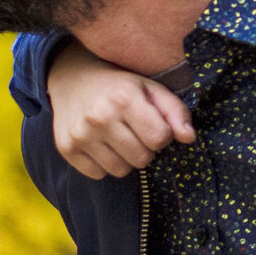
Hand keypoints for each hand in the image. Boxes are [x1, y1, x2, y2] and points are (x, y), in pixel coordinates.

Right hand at [47, 41, 194, 178]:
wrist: (73, 80)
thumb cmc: (120, 86)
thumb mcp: (151, 88)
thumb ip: (175, 111)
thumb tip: (189, 138)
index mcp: (124, 98)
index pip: (160, 138)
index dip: (162, 135)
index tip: (154, 125)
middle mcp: (99, 117)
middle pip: (142, 159)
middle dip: (145, 149)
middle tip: (136, 132)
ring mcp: (80, 135)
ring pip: (121, 170)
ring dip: (126, 159)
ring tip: (119, 138)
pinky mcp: (66, 149)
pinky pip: (99, 175)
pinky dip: (104, 164)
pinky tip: (102, 144)